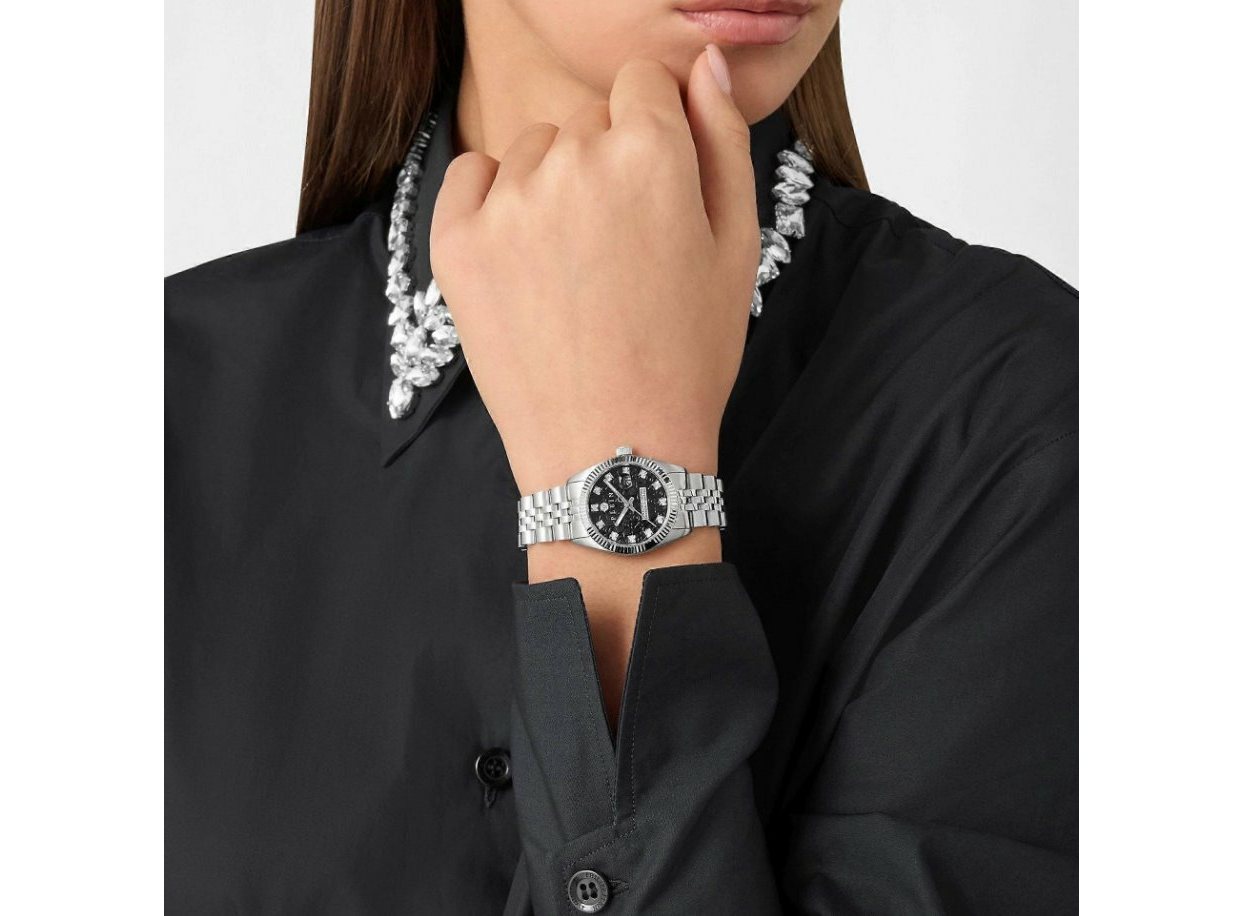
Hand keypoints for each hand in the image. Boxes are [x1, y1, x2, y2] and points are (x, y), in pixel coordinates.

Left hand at [430, 46, 758, 495]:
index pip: (645, 81)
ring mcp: (508, 202)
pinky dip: (496, 202)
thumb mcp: (736, 248)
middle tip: (622, 252)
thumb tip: (705, 64)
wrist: (614, 453)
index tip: (655, 189)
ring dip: (554, 187)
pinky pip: (473, 175)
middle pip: (588, 119)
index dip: (656, 131)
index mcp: (652, 153)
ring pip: (534, 149)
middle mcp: (574, 161)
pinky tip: (527, 262)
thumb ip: (724, 139)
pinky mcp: (456, 241)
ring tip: (575, 272)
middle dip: (608, 164)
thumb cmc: (686, 357)